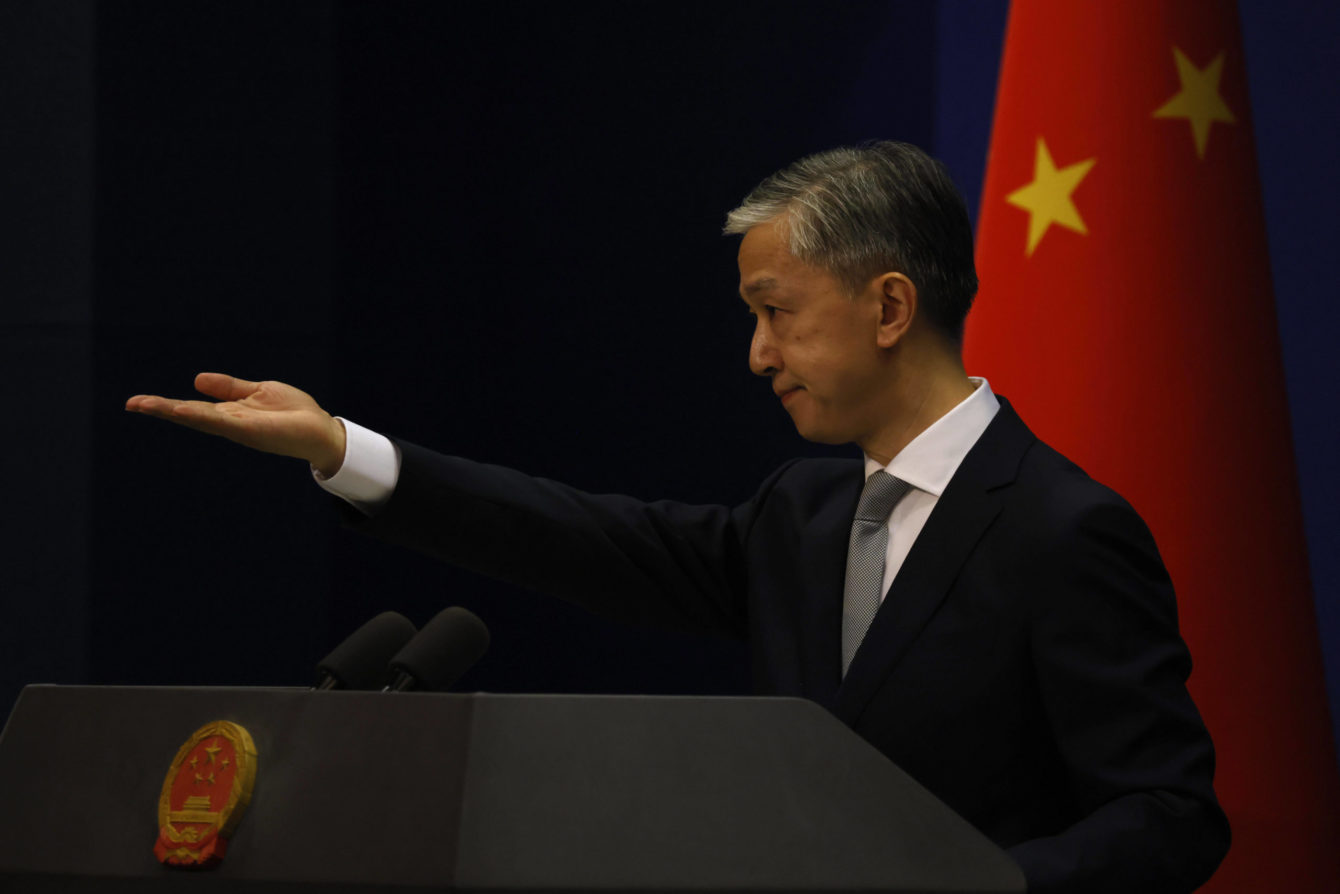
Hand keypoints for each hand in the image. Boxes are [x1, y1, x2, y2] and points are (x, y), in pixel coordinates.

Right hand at [125, 373, 347, 475]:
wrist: (321, 429)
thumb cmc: (294, 412)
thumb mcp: (257, 391)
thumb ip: (229, 387)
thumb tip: (196, 380)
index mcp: (230, 413)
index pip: (192, 408)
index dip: (166, 404)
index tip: (138, 402)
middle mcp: (230, 423)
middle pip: (189, 414)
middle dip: (161, 409)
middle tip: (131, 404)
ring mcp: (239, 428)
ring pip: (200, 418)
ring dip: (174, 411)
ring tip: (145, 405)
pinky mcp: (252, 430)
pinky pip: (222, 421)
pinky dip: (202, 416)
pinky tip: (183, 410)